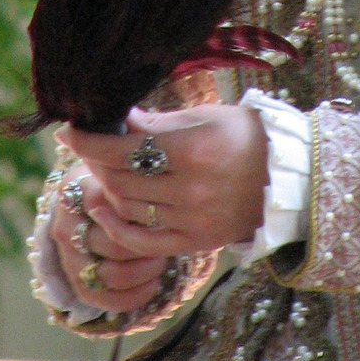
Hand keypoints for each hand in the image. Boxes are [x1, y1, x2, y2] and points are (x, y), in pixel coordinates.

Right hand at [52, 165, 170, 314]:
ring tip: (161, 260)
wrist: (86, 207)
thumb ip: (136, 179)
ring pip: (112, 275)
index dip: (141, 216)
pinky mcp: (76, 282)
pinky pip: (106, 299)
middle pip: (114, 245)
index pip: (110, 208)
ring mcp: (68, 257)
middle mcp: (66, 226)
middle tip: (168, 239)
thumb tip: (167, 191)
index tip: (163, 213)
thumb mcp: (123, 171)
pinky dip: (135, 296)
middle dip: (148, 246)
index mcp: (76, 191)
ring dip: (145, 272)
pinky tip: (154, 284)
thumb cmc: (116, 184)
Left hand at [60, 102, 268, 262]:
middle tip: (87, 147)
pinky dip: (116, 227)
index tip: (69, 131)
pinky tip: (102, 208)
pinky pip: (143, 242)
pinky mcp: (196, 242)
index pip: (124, 149)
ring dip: (105, 188)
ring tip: (101, 171)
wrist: (290, 177)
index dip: (89, 141)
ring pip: (128, 208)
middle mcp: (192, 189)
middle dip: (95, 161)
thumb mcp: (204, 118)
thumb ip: (157, 124)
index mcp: (194, 150)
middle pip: (121, 180)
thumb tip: (116, 119)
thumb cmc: (246, 137)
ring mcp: (194, 220)